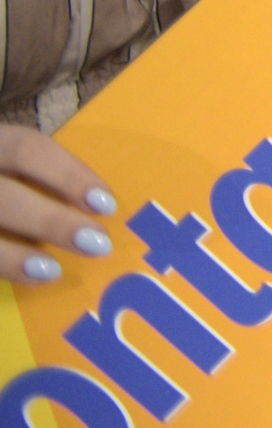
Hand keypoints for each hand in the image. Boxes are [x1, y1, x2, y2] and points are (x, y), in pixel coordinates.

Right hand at [0, 126, 116, 284]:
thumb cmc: (5, 179)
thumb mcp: (12, 166)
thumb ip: (41, 177)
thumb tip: (100, 209)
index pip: (25, 148)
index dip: (67, 174)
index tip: (105, 204)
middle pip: (3, 197)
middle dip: (50, 221)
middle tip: (97, 244)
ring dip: (14, 256)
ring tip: (52, 271)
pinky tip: (23, 280)